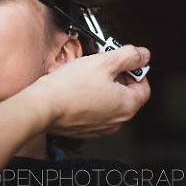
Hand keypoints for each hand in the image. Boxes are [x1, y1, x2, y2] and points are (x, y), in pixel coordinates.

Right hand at [23, 45, 151, 138]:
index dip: (135, 70)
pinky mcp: (84, 130)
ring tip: (86, 76)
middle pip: (126, 95)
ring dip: (103, 89)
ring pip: (109, 104)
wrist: (42, 107)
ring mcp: (101, 128)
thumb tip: (144, 54)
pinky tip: (76, 90)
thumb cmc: (69, 86)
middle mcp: (117, 121)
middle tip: (101, 64)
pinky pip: (94, 113)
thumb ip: (128, 56)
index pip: (143, 86)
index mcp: (127, 105)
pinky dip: (90, 101)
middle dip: (116, 77)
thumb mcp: (103, 61)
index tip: (124, 61)